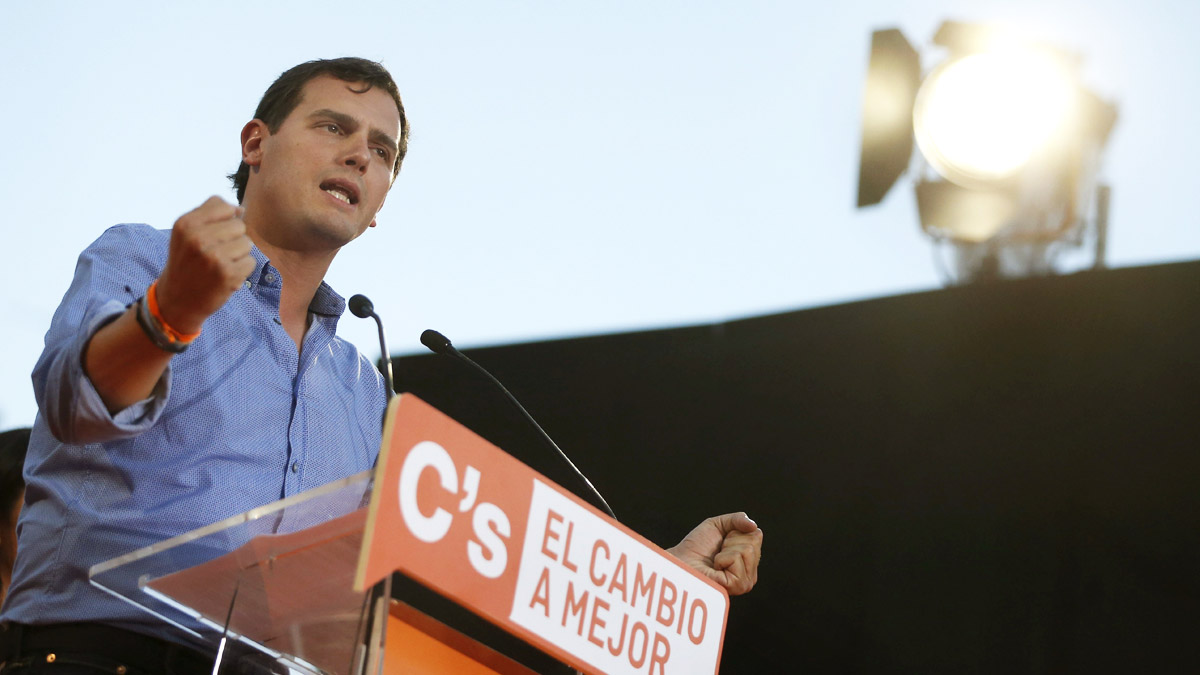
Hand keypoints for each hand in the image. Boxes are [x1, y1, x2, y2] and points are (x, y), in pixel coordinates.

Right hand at [156, 196, 254, 332]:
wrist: (177, 300)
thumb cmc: (187, 261)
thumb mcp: (187, 232)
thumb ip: (210, 213)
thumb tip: (241, 209)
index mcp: (186, 224)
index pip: (225, 207)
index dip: (225, 221)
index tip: (212, 235)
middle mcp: (198, 238)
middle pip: (239, 225)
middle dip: (232, 239)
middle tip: (215, 254)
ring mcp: (213, 257)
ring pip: (247, 243)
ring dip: (238, 255)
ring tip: (219, 265)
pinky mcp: (228, 274)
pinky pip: (250, 262)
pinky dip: (242, 270)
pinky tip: (225, 276)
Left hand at [667, 512, 762, 595]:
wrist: (681, 561)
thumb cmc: (697, 546)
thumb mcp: (718, 525)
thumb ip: (737, 520)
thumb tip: (754, 525)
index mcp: (749, 559)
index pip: (756, 535)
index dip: (735, 532)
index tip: (722, 541)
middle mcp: (750, 572)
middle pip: (753, 542)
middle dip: (731, 540)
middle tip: (717, 551)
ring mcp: (745, 581)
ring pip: (747, 550)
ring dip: (725, 550)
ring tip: (716, 560)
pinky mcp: (737, 585)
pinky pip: (736, 559)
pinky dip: (722, 558)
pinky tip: (715, 567)